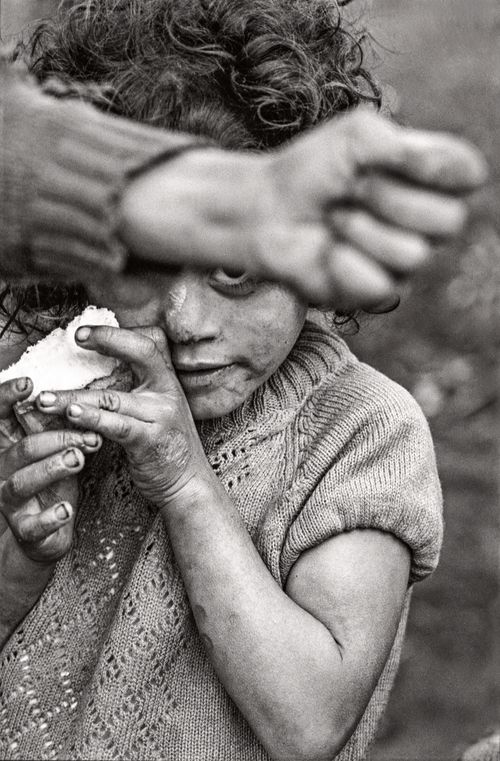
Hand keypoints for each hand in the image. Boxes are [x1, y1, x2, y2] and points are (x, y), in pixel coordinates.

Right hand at [0, 377, 100, 563]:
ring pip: (23, 482)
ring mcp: (10, 501)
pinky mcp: (25, 529)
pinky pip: (32, 525)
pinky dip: (49, 517)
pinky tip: (66, 510)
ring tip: (78, 459)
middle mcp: (3, 471)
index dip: (7, 398)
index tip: (29, 383)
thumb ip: (55, 425)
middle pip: (23, 449)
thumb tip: (77, 397)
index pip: (0, 418)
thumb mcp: (52, 449)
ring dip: (52, 469)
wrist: (45, 534)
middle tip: (89, 436)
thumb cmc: (51, 482)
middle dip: (56, 439)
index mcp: (8, 447)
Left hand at [36, 325, 211, 509]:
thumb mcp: (158, 409)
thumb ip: (137, 389)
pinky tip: (70, 416)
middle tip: (73, 339)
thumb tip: (93, 374)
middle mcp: (168, 392)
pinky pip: (117, 426)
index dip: (119, 333)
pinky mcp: (150, 441)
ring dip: (74, 397)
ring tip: (45, 398)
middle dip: (107, 340)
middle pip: (141, 354)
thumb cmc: (164, 446)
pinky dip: (92, 420)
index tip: (85, 333)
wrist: (188, 483)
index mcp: (167, 381)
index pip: (150, 342)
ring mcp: (161, 415)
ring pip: (113, 397)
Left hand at [119, 107, 486, 309]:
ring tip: (334, 220)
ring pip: (413, 256)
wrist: (265, 210)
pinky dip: (344, 263)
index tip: (387, 158)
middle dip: (390, 199)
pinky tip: (327, 252)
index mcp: (430, 179)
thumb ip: (409, 148)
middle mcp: (426, 222)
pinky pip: (380, 285)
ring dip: (362, 230)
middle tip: (351, 190)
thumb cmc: (312, 169)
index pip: (469, 175)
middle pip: (449, 222)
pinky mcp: (374, 293)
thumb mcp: (357, 137)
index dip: (434, 167)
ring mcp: (403, 262)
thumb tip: (468, 174)